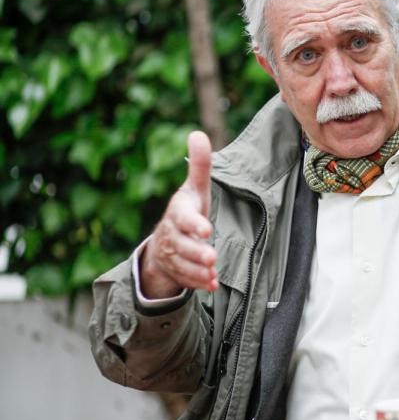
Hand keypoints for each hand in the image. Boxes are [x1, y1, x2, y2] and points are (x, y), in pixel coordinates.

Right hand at [139, 131, 217, 297]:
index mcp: (179, 213)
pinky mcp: (177, 271)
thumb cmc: (187, 210)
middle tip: (211, 257)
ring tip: (212, 272)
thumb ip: (199, 166)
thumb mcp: (194, 189)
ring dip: (198, 270)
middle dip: (196, 252)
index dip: (193, 224)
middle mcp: (173, 234)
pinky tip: (211, 285)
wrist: (165, 241)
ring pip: (184, 265)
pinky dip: (198, 284)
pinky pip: (185, 280)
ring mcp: (173, 255)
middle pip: (182, 245)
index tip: (206, 229)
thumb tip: (197, 134)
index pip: (183, 218)